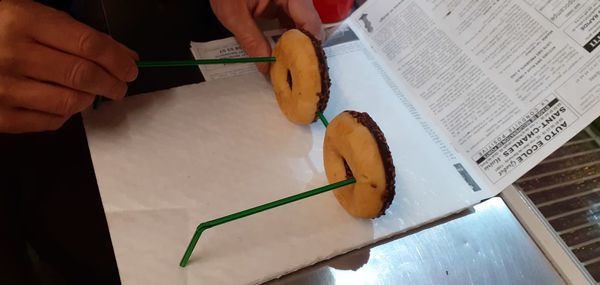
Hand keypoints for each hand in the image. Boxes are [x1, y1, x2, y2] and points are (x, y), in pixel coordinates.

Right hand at [0, 0, 138, 133]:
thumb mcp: (28, 13)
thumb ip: (75, 32)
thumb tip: (125, 54)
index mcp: (22, 20)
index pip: (89, 45)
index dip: (118, 59)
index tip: (131, 67)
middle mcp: (13, 54)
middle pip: (84, 75)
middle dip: (113, 82)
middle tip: (121, 85)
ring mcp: (4, 88)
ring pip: (71, 102)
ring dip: (91, 98)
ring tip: (93, 92)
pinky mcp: (0, 116)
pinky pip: (51, 120)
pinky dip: (68, 113)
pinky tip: (66, 102)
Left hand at [210, 0, 322, 72]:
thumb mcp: (234, 14)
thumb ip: (251, 40)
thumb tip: (266, 67)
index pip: (310, 23)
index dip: (308, 48)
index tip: (300, 68)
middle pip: (309, 25)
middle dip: (301, 49)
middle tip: (292, 71)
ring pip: (301, 25)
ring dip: (293, 45)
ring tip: (285, 64)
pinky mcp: (281, 1)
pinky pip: (289, 21)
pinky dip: (285, 36)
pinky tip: (278, 51)